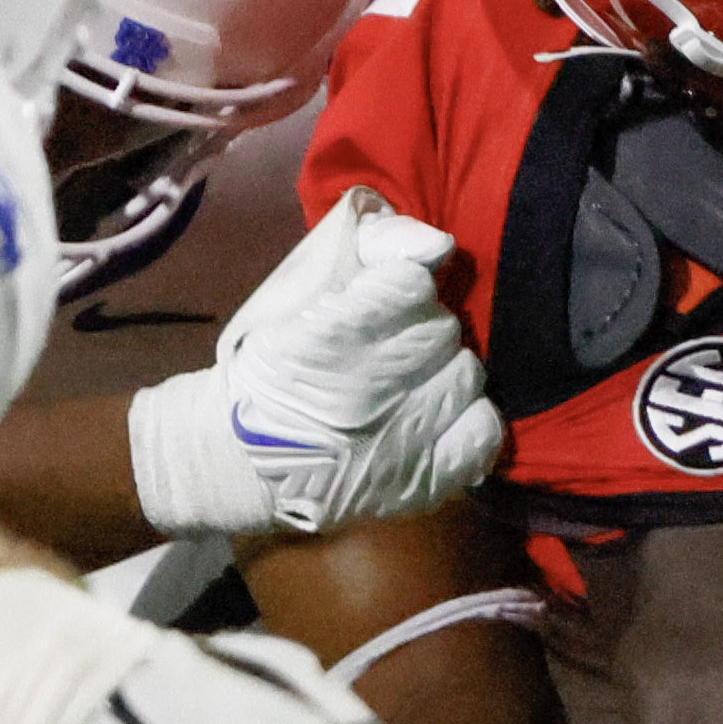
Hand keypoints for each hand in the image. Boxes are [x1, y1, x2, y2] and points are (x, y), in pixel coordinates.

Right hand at [120, 190, 502, 542]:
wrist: (239, 457)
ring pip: (469, 374)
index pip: (413, 283)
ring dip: (444, 373)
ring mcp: (402, 435)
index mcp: (335, 333)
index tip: (382, 303)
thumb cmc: (270, 368)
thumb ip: (371, 249)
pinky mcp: (422, 479)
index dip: (402, 288)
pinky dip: (470, 419)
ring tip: (410, 387)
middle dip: (421, 332)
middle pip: (444, 328)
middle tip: (391, 350)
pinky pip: (483, 431)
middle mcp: (374, 383)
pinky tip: (439, 419)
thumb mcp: (301, 290)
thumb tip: (436, 244)